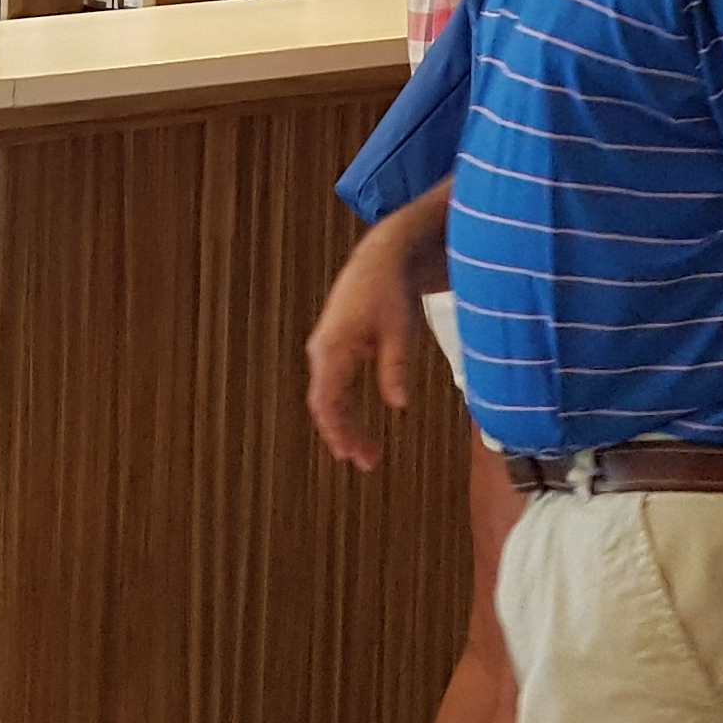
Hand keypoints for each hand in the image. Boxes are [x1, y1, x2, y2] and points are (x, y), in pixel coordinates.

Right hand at [302, 224, 427, 469]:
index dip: (340, 431)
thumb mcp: (401, 330)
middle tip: (367, 462)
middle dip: (342, 435)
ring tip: (365, 452)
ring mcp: (324, 349)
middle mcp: (322, 350)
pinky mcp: (333, 348)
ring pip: (326, 397)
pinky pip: (331, 387)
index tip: (356, 455)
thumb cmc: (391, 293)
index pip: (329, 401)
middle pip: (324, 404)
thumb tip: (399, 404)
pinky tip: (355, 427)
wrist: (381, 260)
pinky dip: (341, 410)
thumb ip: (396, 367)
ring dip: (342, 425)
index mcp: (335, 347)